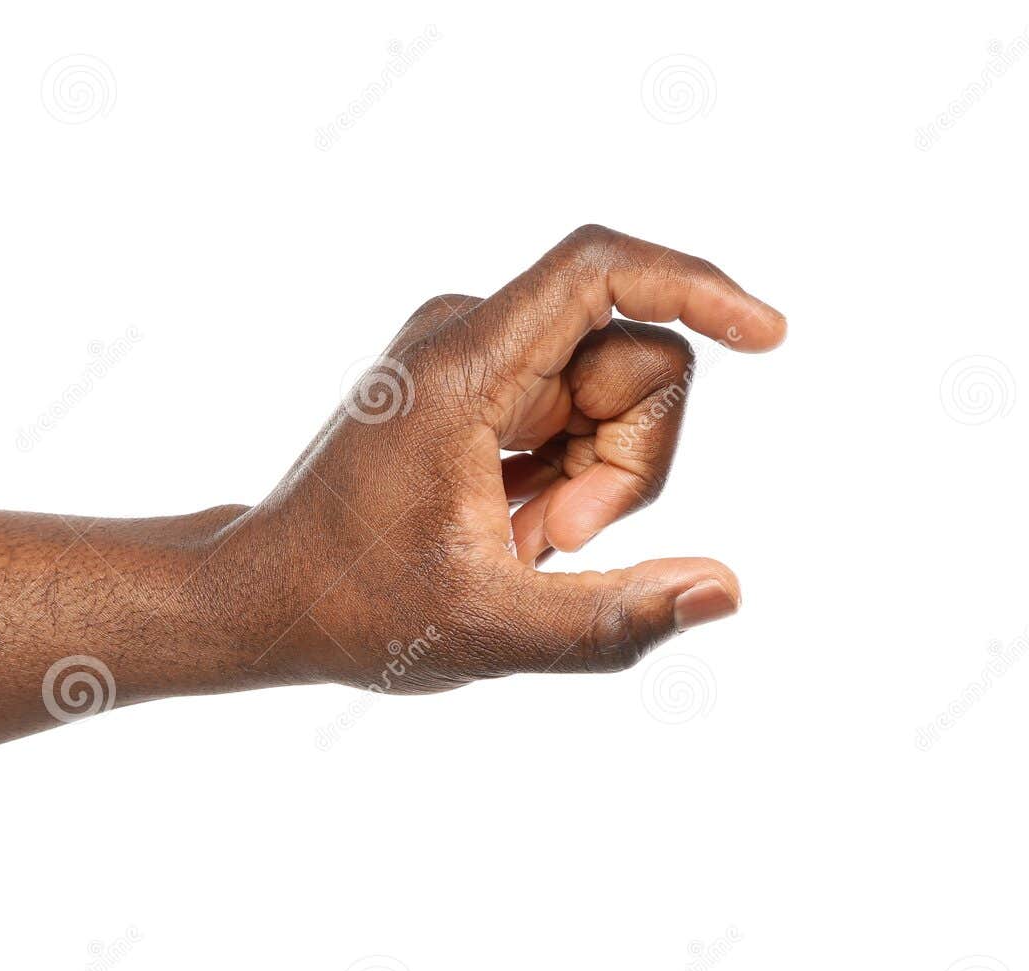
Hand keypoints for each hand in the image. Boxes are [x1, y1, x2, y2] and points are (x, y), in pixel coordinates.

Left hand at [230, 225, 785, 689]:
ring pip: (613, 389)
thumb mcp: (489, 631)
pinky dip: (570, 476)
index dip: (697, 287)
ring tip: (520, 542)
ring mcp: (470, 355)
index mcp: (462, 369)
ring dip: (597, 479)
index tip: (770, 337)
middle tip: (554, 543)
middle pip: (634, 356)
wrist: (269, 594)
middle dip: (629, 462)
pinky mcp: (477, 382)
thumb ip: (613, 619)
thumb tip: (725, 588)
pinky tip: (512, 527)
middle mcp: (466, 335)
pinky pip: (576, 408)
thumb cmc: (356, 611)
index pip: (598, 270)